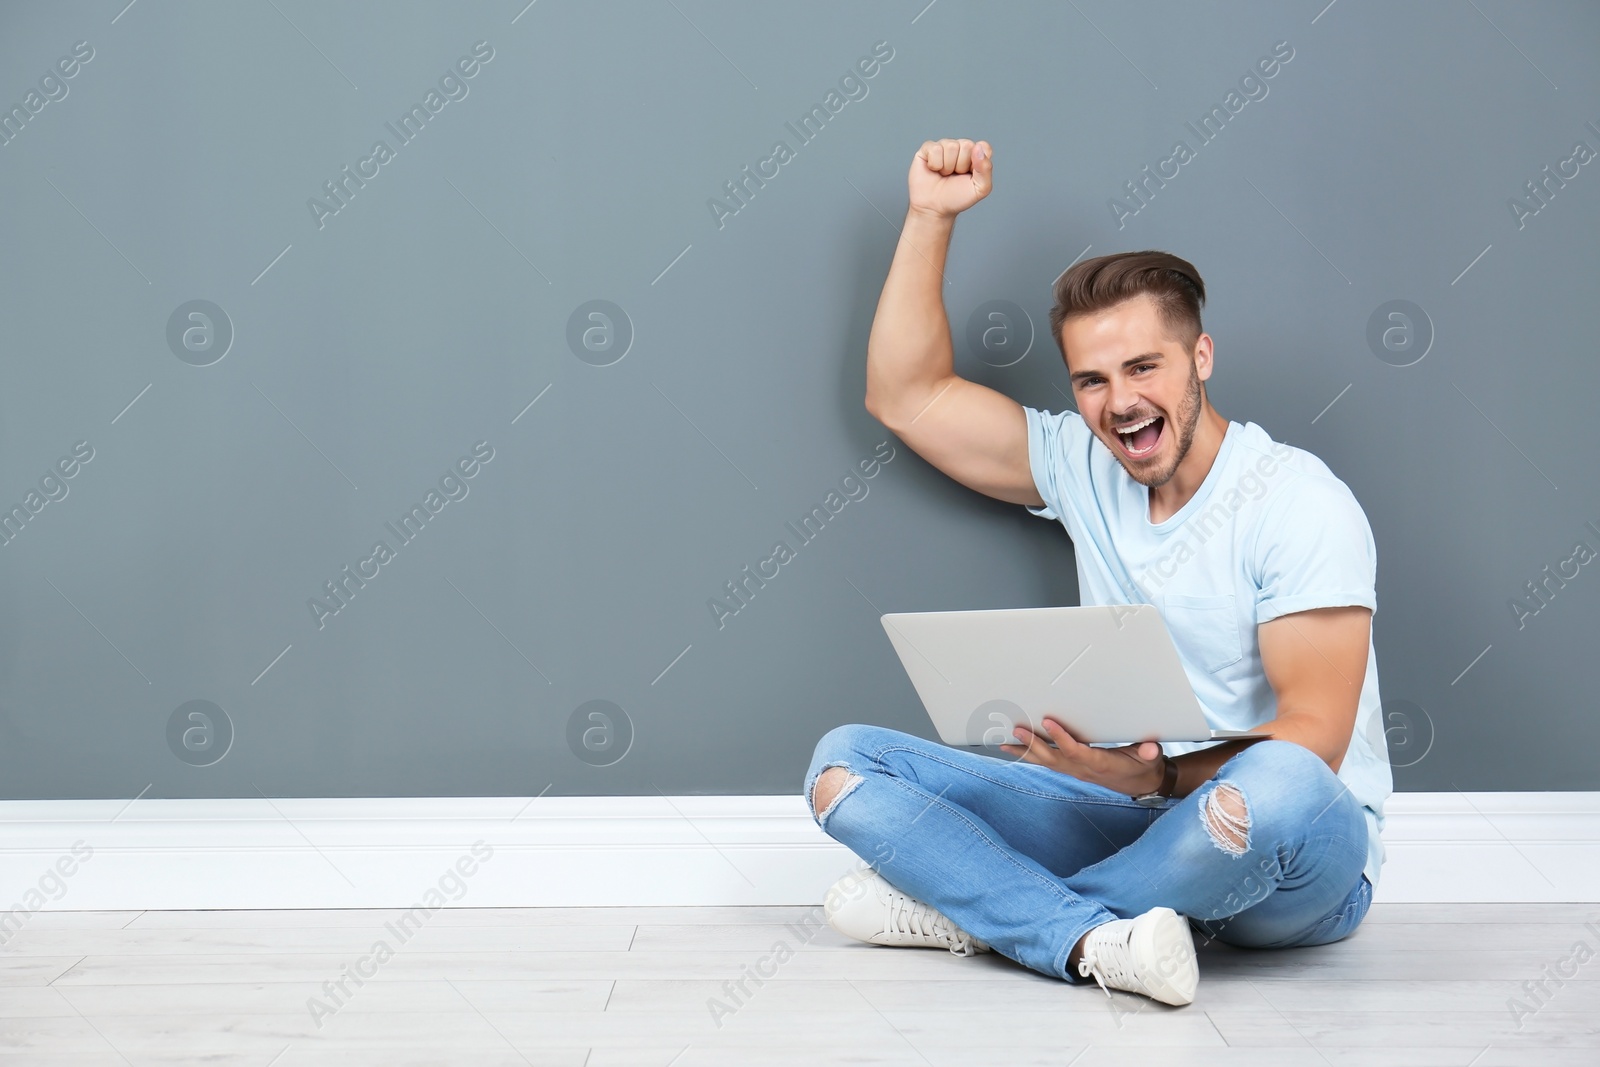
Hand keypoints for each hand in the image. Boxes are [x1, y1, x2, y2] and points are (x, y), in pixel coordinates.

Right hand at [907, 138, 992, 218]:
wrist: (934, 208)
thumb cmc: (956, 198)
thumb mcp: (980, 189)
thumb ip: (986, 168)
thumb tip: (978, 147)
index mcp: (976, 155)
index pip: (984, 147)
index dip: (978, 162)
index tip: (971, 175)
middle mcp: (961, 148)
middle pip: (967, 145)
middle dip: (961, 165)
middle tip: (955, 176)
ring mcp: (944, 146)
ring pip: (951, 146)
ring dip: (947, 166)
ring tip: (944, 174)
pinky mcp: (928, 148)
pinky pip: (935, 148)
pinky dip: (935, 163)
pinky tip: (934, 169)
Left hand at [999, 716, 1165, 795]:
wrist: (1140, 784)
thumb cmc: (1143, 766)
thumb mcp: (1150, 759)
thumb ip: (1148, 753)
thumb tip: (1150, 748)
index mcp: (1101, 764)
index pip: (1077, 751)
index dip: (1062, 738)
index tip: (1047, 722)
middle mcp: (1083, 769)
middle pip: (1054, 758)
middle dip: (1034, 745)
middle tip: (1016, 730)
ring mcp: (1075, 771)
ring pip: (1046, 762)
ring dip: (1025, 752)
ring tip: (1003, 743)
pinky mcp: (1071, 769)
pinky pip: (1046, 763)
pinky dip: (1029, 756)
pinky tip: (1013, 749)